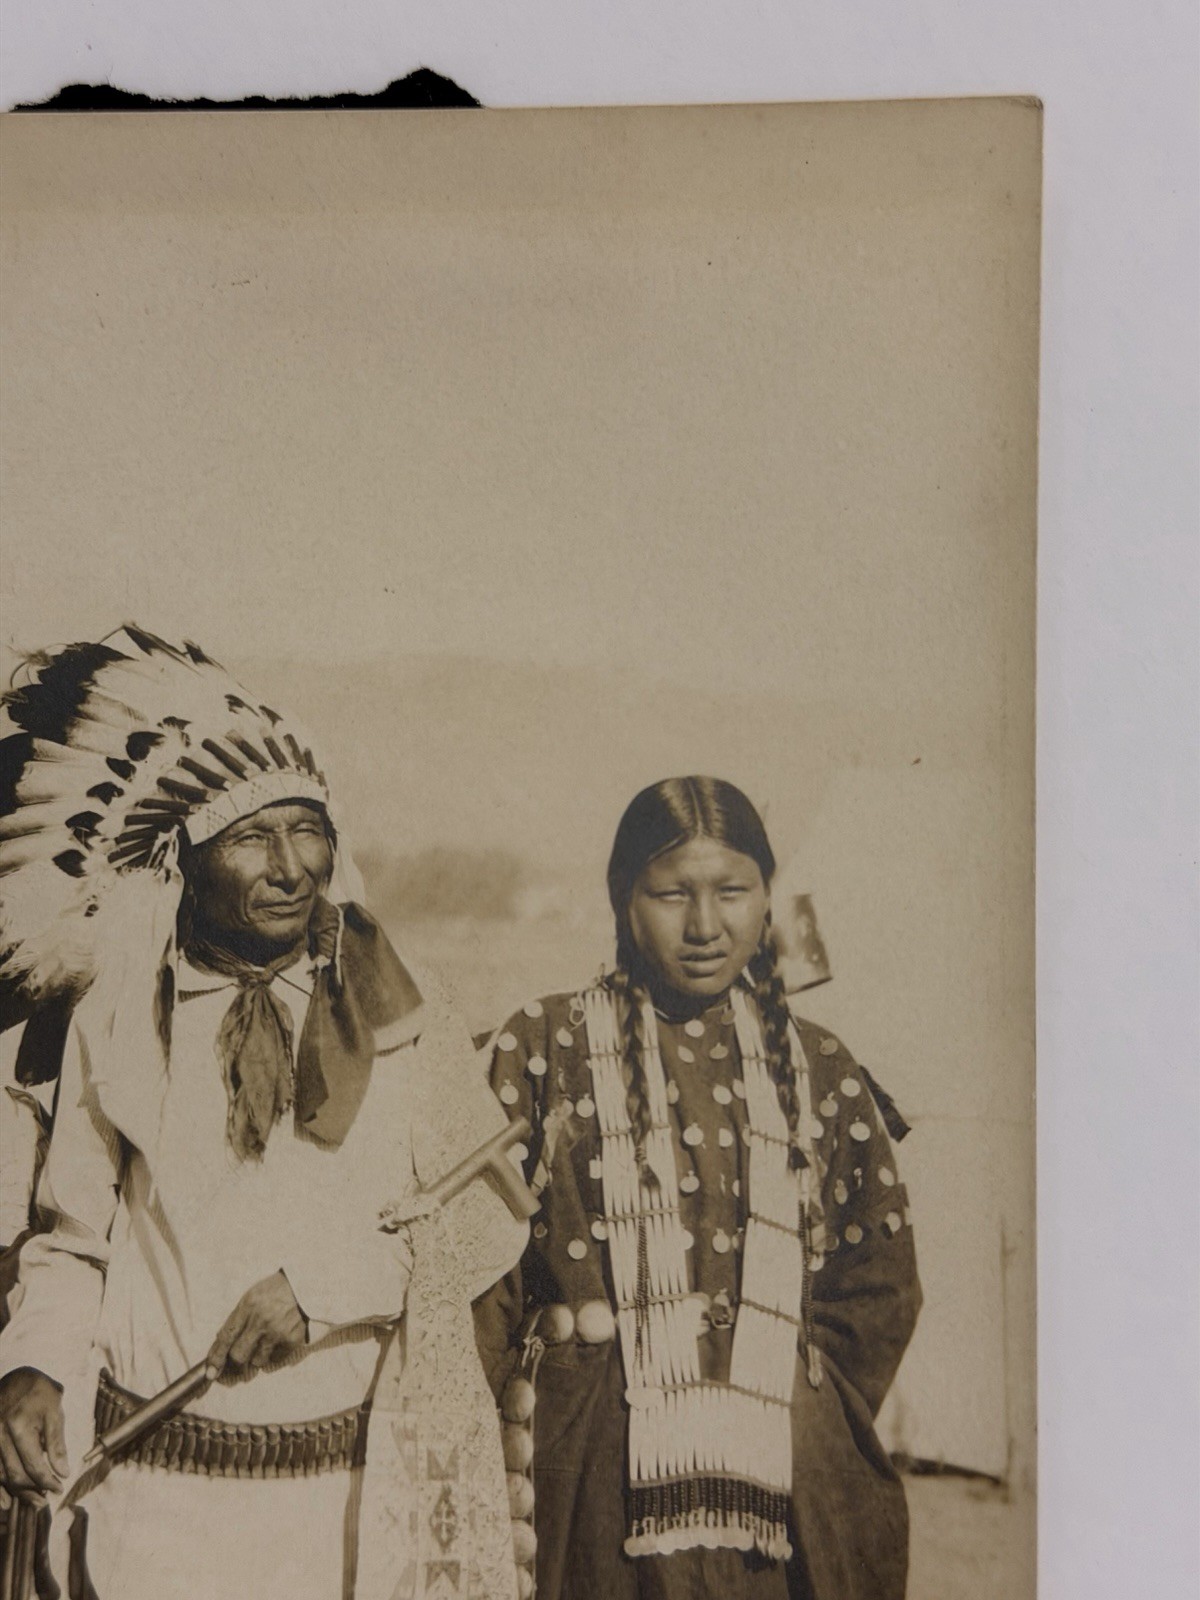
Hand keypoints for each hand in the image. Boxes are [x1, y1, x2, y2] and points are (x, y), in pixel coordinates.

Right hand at [0, 1368, 67, 1504]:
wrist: (16, 1377)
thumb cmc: (39, 1391)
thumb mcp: (54, 1410)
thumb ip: (57, 1443)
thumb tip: (62, 1471)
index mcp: (19, 1426)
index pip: (34, 1465)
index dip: (47, 1481)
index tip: (59, 1488)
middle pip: (15, 1475)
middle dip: (32, 1492)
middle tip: (45, 1501)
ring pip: (1, 1477)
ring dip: (16, 1493)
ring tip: (32, 1502)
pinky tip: (6, 1501)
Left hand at [206, 1270, 307, 1382]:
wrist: (307, 1285)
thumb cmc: (275, 1290)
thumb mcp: (253, 1296)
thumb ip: (238, 1318)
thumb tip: (222, 1343)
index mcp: (248, 1305)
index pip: (226, 1337)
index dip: (216, 1357)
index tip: (210, 1372)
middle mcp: (261, 1320)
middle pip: (239, 1355)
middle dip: (235, 1362)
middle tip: (236, 1364)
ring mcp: (277, 1331)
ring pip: (257, 1361)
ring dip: (256, 1357)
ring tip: (263, 1344)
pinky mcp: (292, 1340)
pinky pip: (275, 1359)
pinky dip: (273, 1355)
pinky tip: (277, 1342)